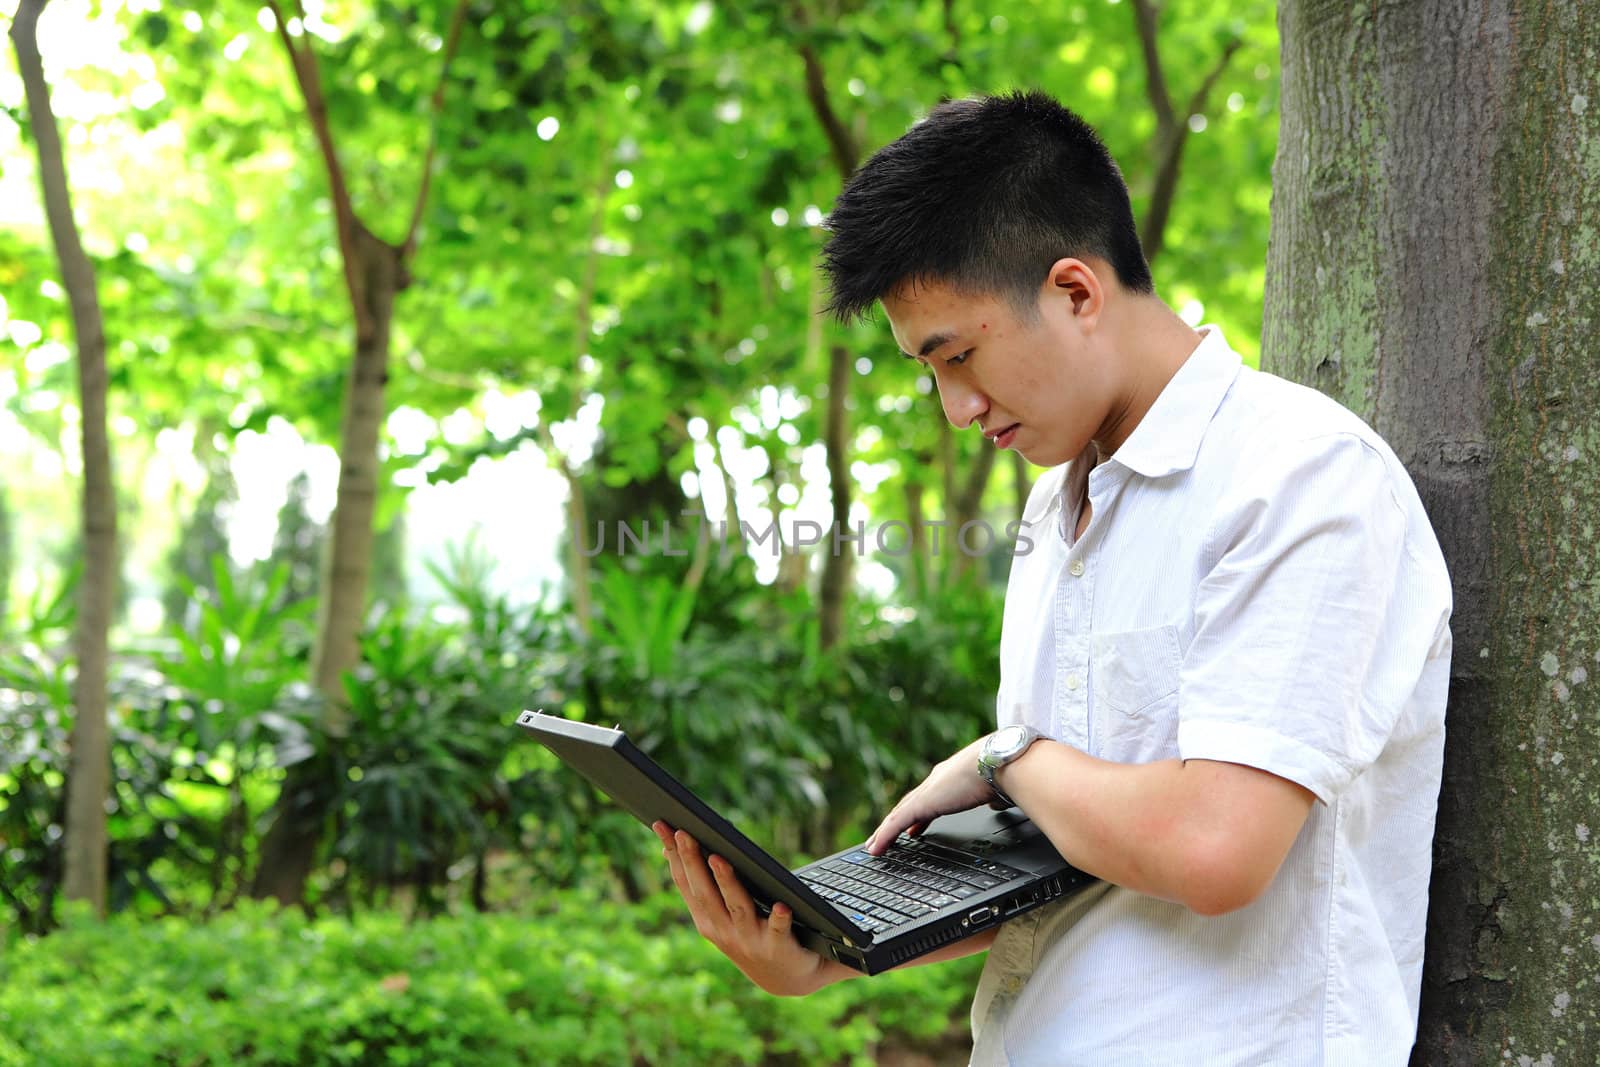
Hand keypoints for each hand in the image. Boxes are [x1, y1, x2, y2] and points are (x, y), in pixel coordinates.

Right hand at [651, 821, 854, 996]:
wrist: (789, 978)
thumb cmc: (752, 933)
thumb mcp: (720, 913)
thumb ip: (699, 886)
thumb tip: (669, 848)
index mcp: (706, 920)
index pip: (686, 882)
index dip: (673, 854)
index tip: (663, 825)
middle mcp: (723, 931)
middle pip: (705, 892)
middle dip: (693, 861)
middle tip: (685, 833)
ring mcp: (749, 941)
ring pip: (737, 907)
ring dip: (726, 883)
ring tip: (719, 858)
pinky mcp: (778, 948)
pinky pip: (778, 931)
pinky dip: (778, 919)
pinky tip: (781, 906)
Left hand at [865, 736, 994, 854]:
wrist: (998, 762)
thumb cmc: (1003, 771)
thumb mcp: (995, 787)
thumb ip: (992, 796)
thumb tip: (998, 802)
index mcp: (952, 778)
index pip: (929, 798)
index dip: (919, 813)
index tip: (913, 827)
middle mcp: (936, 782)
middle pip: (909, 805)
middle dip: (897, 821)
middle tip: (885, 836)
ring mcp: (927, 792)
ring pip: (898, 814)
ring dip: (885, 831)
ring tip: (875, 845)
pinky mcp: (921, 803)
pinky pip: (896, 823)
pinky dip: (885, 836)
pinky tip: (876, 848)